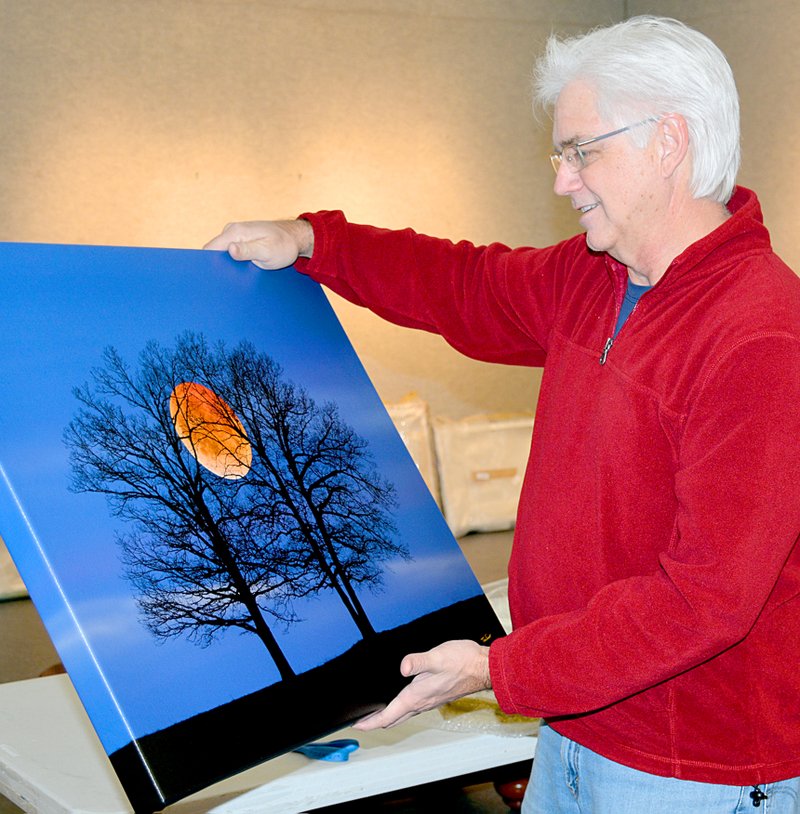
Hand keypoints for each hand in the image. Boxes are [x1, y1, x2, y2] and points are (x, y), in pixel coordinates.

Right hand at [203, 219, 313, 269]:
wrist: (295, 238)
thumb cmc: (284, 245)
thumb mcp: (267, 252)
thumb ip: (248, 251)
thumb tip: (230, 250)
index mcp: (235, 232)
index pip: (210, 249)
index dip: (208, 264)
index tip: (213, 278)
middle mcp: (232, 231)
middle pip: (214, 252)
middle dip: (218, 266)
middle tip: (229, 280)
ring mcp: (236, 235)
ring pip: (223, 253)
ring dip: (227, 265)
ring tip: (237, 276)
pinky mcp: (241, 240)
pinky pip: (231, 252)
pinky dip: (234, 262)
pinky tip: (241, 271)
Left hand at [353, 640, 490, 730]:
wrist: (483, 667)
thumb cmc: (463, 662)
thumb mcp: (437, 657)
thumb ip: (418, 661)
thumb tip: (402, 667)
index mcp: (417, 696)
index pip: (388, 716)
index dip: (369, 722)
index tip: (356, 725)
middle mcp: (422, 703)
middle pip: (393, 719)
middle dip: (375, 721)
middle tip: (360, 720)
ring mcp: (429, 701)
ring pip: (402, 714)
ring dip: (387, 715)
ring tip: (374, 712)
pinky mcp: (435, 696)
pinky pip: (413, 708)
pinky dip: (400, 708)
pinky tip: (399, 699)